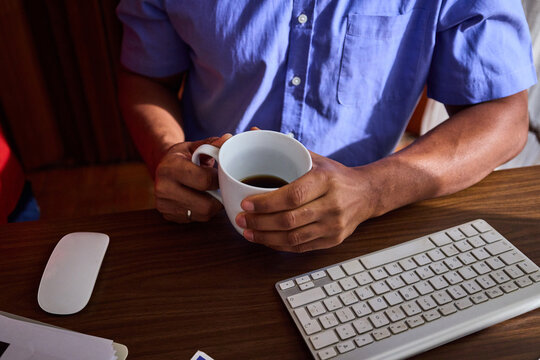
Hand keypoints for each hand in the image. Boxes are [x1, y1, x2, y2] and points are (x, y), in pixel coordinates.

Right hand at [154, 134, 231, 222]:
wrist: (162, 167)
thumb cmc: (183, 156)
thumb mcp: (195, 146)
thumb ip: (212, 144)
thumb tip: (229, 138)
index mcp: (170, 168)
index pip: (205, 181)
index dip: (219, 180)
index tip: (222, 176)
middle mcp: (163, 188)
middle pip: (206, 204)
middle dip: (218, 197)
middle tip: (220, 188)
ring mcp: (164, 205)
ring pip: (203, 214)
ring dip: (212, 205)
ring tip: (211, 193)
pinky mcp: (167, 216)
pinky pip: (196, 219)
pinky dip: (203, 211)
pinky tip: (200, 199)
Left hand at [235, 151, 374, 251]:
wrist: (367, 194)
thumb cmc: (335, 176)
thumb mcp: (314, 158)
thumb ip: (284, 147)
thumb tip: (253, 132)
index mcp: (325, 180)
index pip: (292, 196)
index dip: (266, 203)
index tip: (246, 203)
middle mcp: (332, 204)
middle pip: (290, 220)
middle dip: (260, 222)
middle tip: (241, 219)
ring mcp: (334, 225)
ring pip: (294, 238)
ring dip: (266, 237)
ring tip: (248, 232)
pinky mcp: (333, 240)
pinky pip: (301, 248)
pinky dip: (279, 245)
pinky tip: (266, 239)